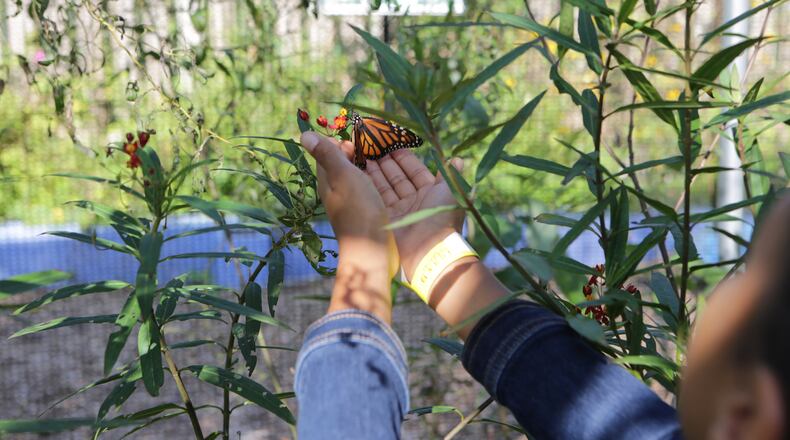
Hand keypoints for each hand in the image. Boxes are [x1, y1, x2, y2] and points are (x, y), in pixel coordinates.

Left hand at [300, 132, 398, 321]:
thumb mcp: (343, 176)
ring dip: (372, 163)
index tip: (357, 133)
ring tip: (387, 151)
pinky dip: (382, 177)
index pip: (328, 154)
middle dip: (358, 150)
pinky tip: (393, 175)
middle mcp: (340, 192)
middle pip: (346, 165)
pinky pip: (375, 188)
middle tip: (376, 139)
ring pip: (362, 176)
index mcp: (328, 183)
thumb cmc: (359, 210)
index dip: (339, 141)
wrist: (373, 251)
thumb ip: (328, 155)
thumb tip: (303, 134)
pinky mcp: (371, 212)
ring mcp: (356, 204)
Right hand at [365, 149, 464, 280]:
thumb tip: (459, 159)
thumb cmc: (441, 216)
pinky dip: (370, 185)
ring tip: (364, 155)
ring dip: (376, 171)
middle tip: (373, 146)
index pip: (415, 171)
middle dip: (387, 162)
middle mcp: (415, 201)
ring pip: (386, 186)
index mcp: (431, 193)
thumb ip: (450, 175)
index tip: (391, 143)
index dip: (404, 158)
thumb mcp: (450, 192)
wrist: (428, 249)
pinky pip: (377, 198)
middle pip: (398, 177)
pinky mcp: (386, 218)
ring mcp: (400, 210)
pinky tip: (361, 171)